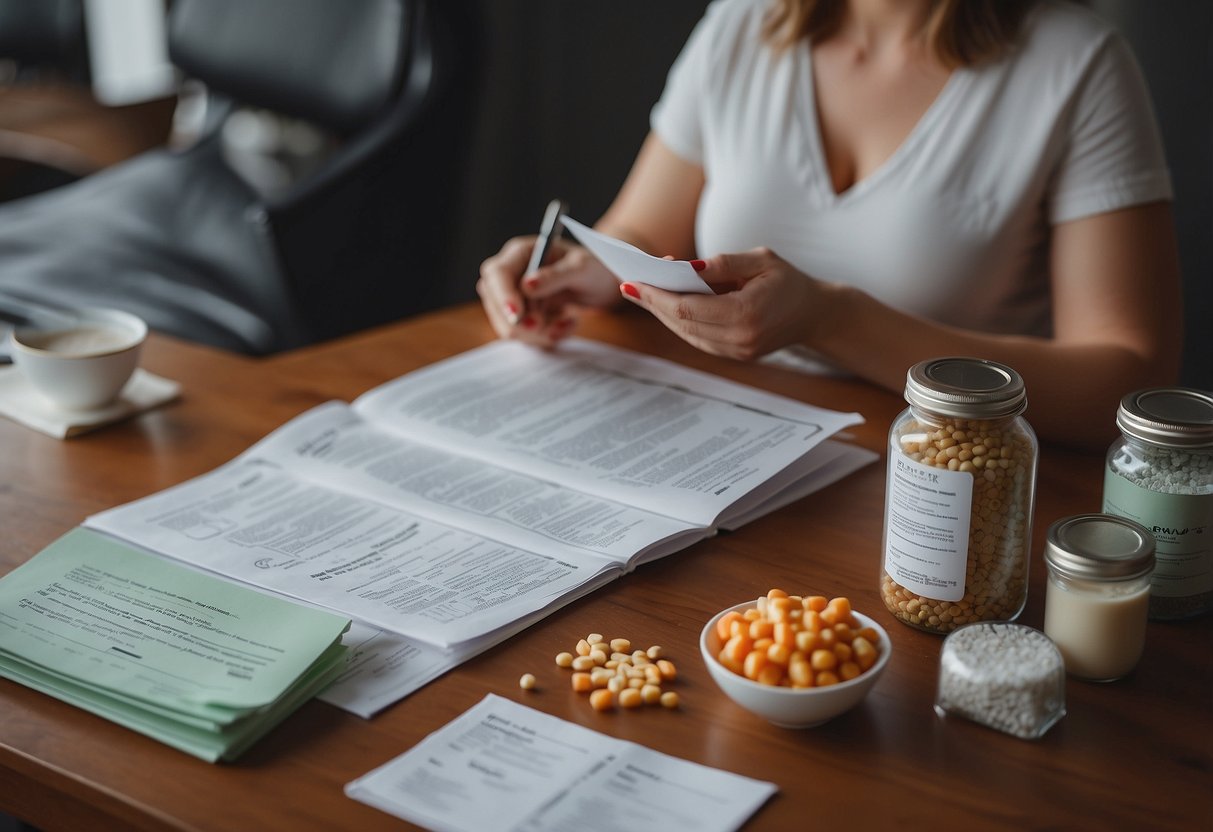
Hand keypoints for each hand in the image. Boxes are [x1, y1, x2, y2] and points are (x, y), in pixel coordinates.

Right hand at [477, 236, 619, 345]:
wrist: (603, 282)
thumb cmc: (593, 266)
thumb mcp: (581, 267)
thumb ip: (554, 276)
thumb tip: (527, 285)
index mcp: (521, 253)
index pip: (497, 274)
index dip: (503, 297)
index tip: (518, 316)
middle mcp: (512, 275)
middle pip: (496, 305)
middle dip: (523, 322)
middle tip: (553, 325)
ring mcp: (514, 298)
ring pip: (509, 327)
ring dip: (541, 332)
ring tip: (569, 320)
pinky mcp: (524, 317)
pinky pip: (526, 337)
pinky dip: (548, 335)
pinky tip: (567, 323)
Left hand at [618, 247, 824, 359]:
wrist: (815, 315)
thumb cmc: (789, 281)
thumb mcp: (762, 260)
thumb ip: (724, 264)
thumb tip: (686, 267)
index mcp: (746, 314)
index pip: (688, 309)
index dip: (657, 296)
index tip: (633, 282)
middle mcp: (739, 339)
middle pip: (681, 323)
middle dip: (652, 303)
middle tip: (628, 284)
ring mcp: (737, 352)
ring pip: (686, 334)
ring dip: (662, 313)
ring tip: (641, 291)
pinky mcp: (734, 355)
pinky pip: (697, 338)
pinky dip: (679, 320)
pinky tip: (665, 304)